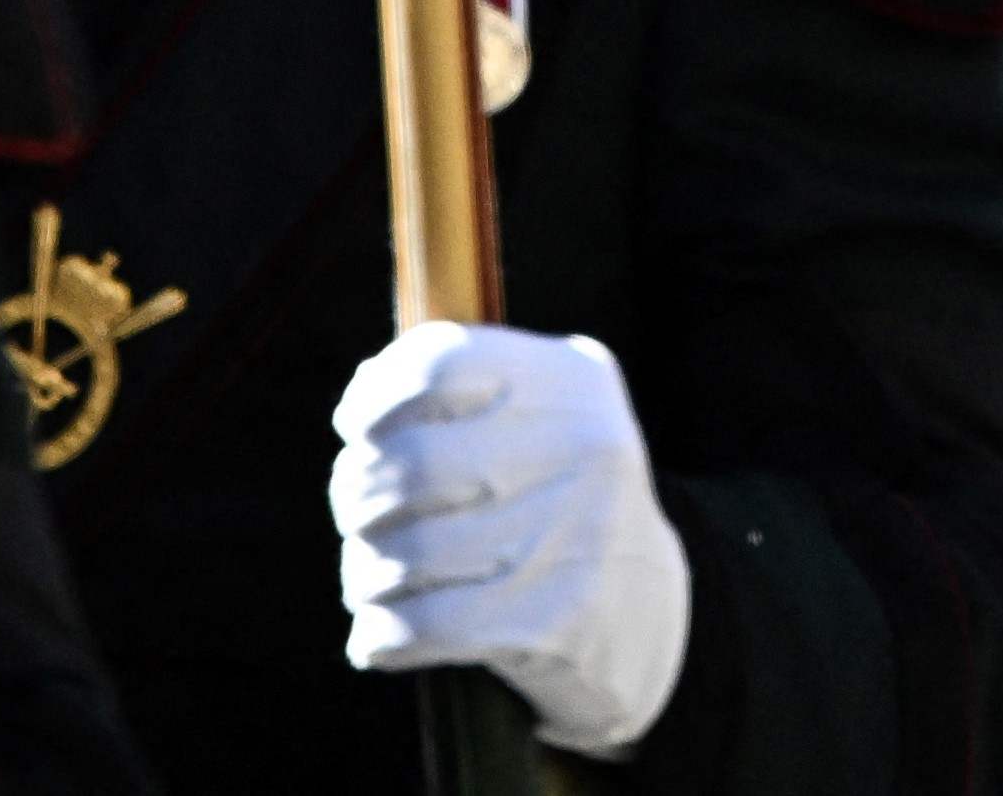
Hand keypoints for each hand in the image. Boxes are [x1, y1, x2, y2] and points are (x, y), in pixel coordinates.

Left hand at [330, 323, 694, 758]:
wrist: (647, 613)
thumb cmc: (554, 500)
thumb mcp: (536, 420)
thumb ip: (455, 395)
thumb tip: (360, 401)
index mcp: (572, 382)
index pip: (441, 365)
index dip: (376, 398)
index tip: (355, 429)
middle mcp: (584, 448)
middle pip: (412, 464)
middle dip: (356, 494)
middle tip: (356, 515)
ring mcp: (575, 536)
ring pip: (408, 553)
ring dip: (363, 572)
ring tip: (367, 578)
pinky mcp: (559, 622)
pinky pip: (427, 626)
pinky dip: (380, 634)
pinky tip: (377, 636)